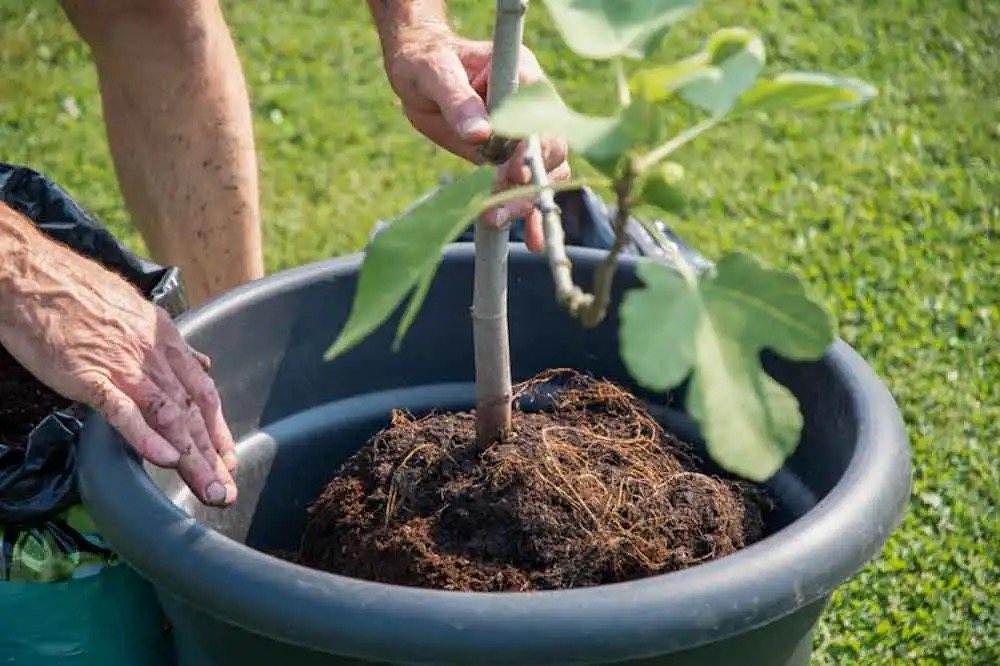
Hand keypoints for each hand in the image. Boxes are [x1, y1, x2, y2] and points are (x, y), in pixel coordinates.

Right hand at [0, 232, 237, 506]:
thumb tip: (199, 362)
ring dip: (192, 458)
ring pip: (169, 417)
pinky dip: (146, 436)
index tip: (228, 459)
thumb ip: (168, 343)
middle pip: (192, 412)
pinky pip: (123, 411)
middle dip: (212, 456)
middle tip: (226, 490)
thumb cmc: (75, 292)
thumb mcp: (135, 311)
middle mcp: (153, 356)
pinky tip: (164, 460)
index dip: (217, 428)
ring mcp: (123, 367)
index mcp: (165, 339)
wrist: (31, 276)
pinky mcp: (90, 378)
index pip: (202, 391)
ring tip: (208, 489)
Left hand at [384, 29, 568, 251]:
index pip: (540, 117)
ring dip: (527, 202)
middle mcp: (532, 107)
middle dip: (527, 185)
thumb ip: (458, 100)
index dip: (531, 149)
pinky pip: (527, 187)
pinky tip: (531, 240)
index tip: (511, 174)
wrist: (419, 72)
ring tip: (497, 220)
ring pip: (542, 174)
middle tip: (496, 209)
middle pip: (548, 153)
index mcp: (522, 77)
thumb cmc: (427, 61)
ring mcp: (524, 135)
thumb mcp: (436, 73)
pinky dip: (529, 213)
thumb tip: (480, 134)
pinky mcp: (510, 158)